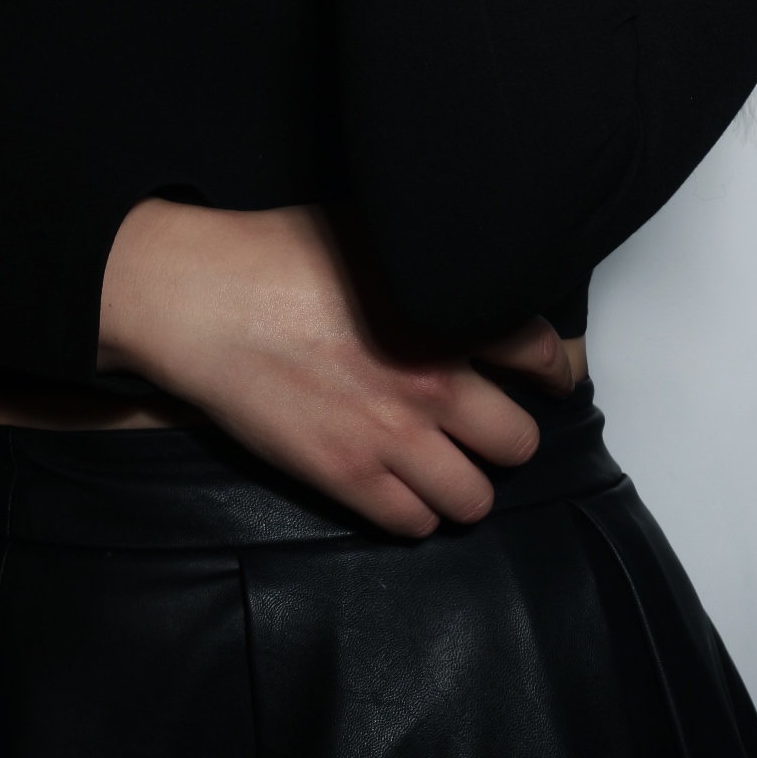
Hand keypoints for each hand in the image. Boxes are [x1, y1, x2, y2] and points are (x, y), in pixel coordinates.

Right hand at [98, 198, 575, 536]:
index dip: (553, 370)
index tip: (550, 377)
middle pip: (519, 441)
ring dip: (464, 482)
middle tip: (485, 426)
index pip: (542, 354)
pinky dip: (415, 510)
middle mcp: (434, 381)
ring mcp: (392, 437)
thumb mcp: (370, 235)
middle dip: (504, 434)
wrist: (203, 301)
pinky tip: (400, 485)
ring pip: (476, 497)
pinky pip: (415, 523)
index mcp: (446, 314)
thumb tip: (464, 276)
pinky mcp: (347, 476)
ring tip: (446, 464)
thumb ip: (429, 267)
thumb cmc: (274, 256)